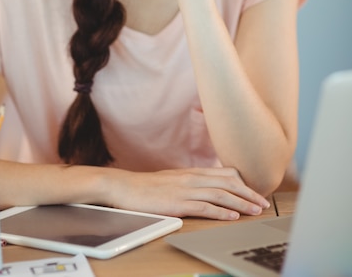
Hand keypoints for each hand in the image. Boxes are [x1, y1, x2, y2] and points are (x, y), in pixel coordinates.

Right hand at [106, 166, 270, 219]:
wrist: (125, 187)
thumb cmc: (147, 187)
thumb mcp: (173, 180)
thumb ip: (190, 182)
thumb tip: (206, 188)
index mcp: (192, 172)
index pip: (225, 173)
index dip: (243, 182)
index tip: (256, 191)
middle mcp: (192, 178)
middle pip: (228, 183)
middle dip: (248, 193)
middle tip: (264, 203)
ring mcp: (185, 190)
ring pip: (220, 194)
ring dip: (241, 203)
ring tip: (255, 210)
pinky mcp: (178, 203)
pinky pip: (204, 207)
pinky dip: (221, 212)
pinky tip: (232, 217)